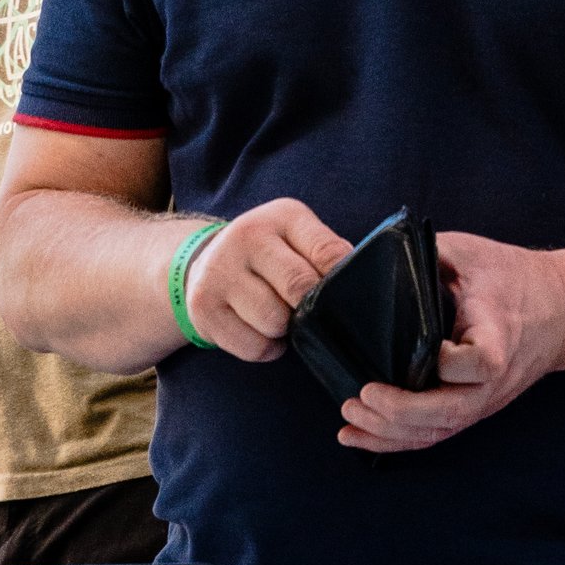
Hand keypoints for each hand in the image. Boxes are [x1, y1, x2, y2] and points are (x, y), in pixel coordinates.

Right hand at [181, 200, 351, 362]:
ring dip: (284, 329)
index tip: (342, 293)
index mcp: (282, 216)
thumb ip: (327, 256)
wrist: (206, 263)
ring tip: (279, 316)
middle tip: (306, 308)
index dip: (341, 280)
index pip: (328, 252)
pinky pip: (252, 346)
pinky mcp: (203, 307)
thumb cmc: (270, 257)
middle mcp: (246, 236)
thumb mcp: (299, 239)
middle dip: (310, 308)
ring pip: (273, 321)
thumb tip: (360, 286)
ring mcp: (220, 271)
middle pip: (299, 288)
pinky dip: (266, 348)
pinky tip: (262, 331)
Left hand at [335, 228, 564, 453]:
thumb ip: (428, 258)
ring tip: (349, 418)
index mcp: (498, 338)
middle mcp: (491, 381)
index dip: (449, 362)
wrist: (560, 309)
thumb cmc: (511, 277)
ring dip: (388, 433)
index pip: (478, 363)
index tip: (427, 346)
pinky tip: (359, 437)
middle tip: (359, 397)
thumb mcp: (471, 254)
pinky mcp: (470, 410)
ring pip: (436, 432)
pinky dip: (393, 441)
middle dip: (399, 412)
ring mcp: (481, 401)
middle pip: (450, 412)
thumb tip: (372, 262)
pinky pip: (431, 435)